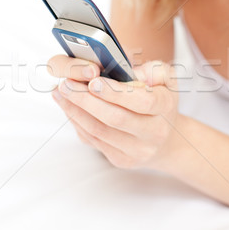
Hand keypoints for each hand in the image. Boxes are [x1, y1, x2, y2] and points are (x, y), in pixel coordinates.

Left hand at [47, 55, 181, 169]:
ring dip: (76, 111)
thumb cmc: (160, 100)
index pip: (143, 102)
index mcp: (165, 108)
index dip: (116, 93)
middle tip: (67, 84)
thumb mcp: (166, 79)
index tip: (94, 81)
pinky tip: (68, 107)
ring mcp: (137, 150)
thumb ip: (155, 69)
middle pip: (116, 119)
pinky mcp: (121, 159)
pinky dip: (77, 122)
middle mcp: (155, 133)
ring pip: (100, 132)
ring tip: (61, 93)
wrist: (166, 140)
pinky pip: (94, 141)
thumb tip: (133, 74)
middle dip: (87, 100)